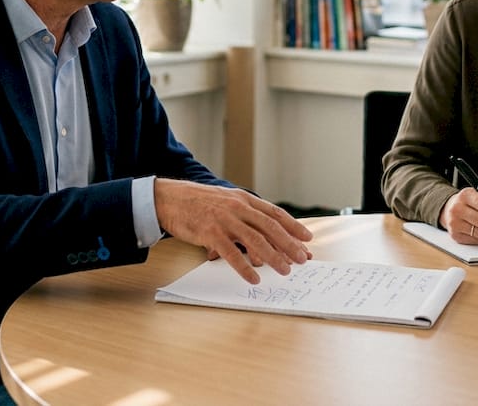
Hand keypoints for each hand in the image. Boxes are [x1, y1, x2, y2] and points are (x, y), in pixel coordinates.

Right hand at [154, 179, 312, 283]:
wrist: (171, 199)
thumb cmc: (199, 202)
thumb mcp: (226, 200)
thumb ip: (245, 214)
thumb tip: (264, 233)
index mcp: (244, 199)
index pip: (274, 213)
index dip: (293, 226)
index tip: (307, 238)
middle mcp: (238, 208)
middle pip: (270, 228)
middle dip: (289, 244)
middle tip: (302, 259)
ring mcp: (225, 220)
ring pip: (255, 241)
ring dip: (273, 257)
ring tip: (284, 270)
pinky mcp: (211, 233)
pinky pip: (232, 254)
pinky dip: (244, 267)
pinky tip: (254, 278)